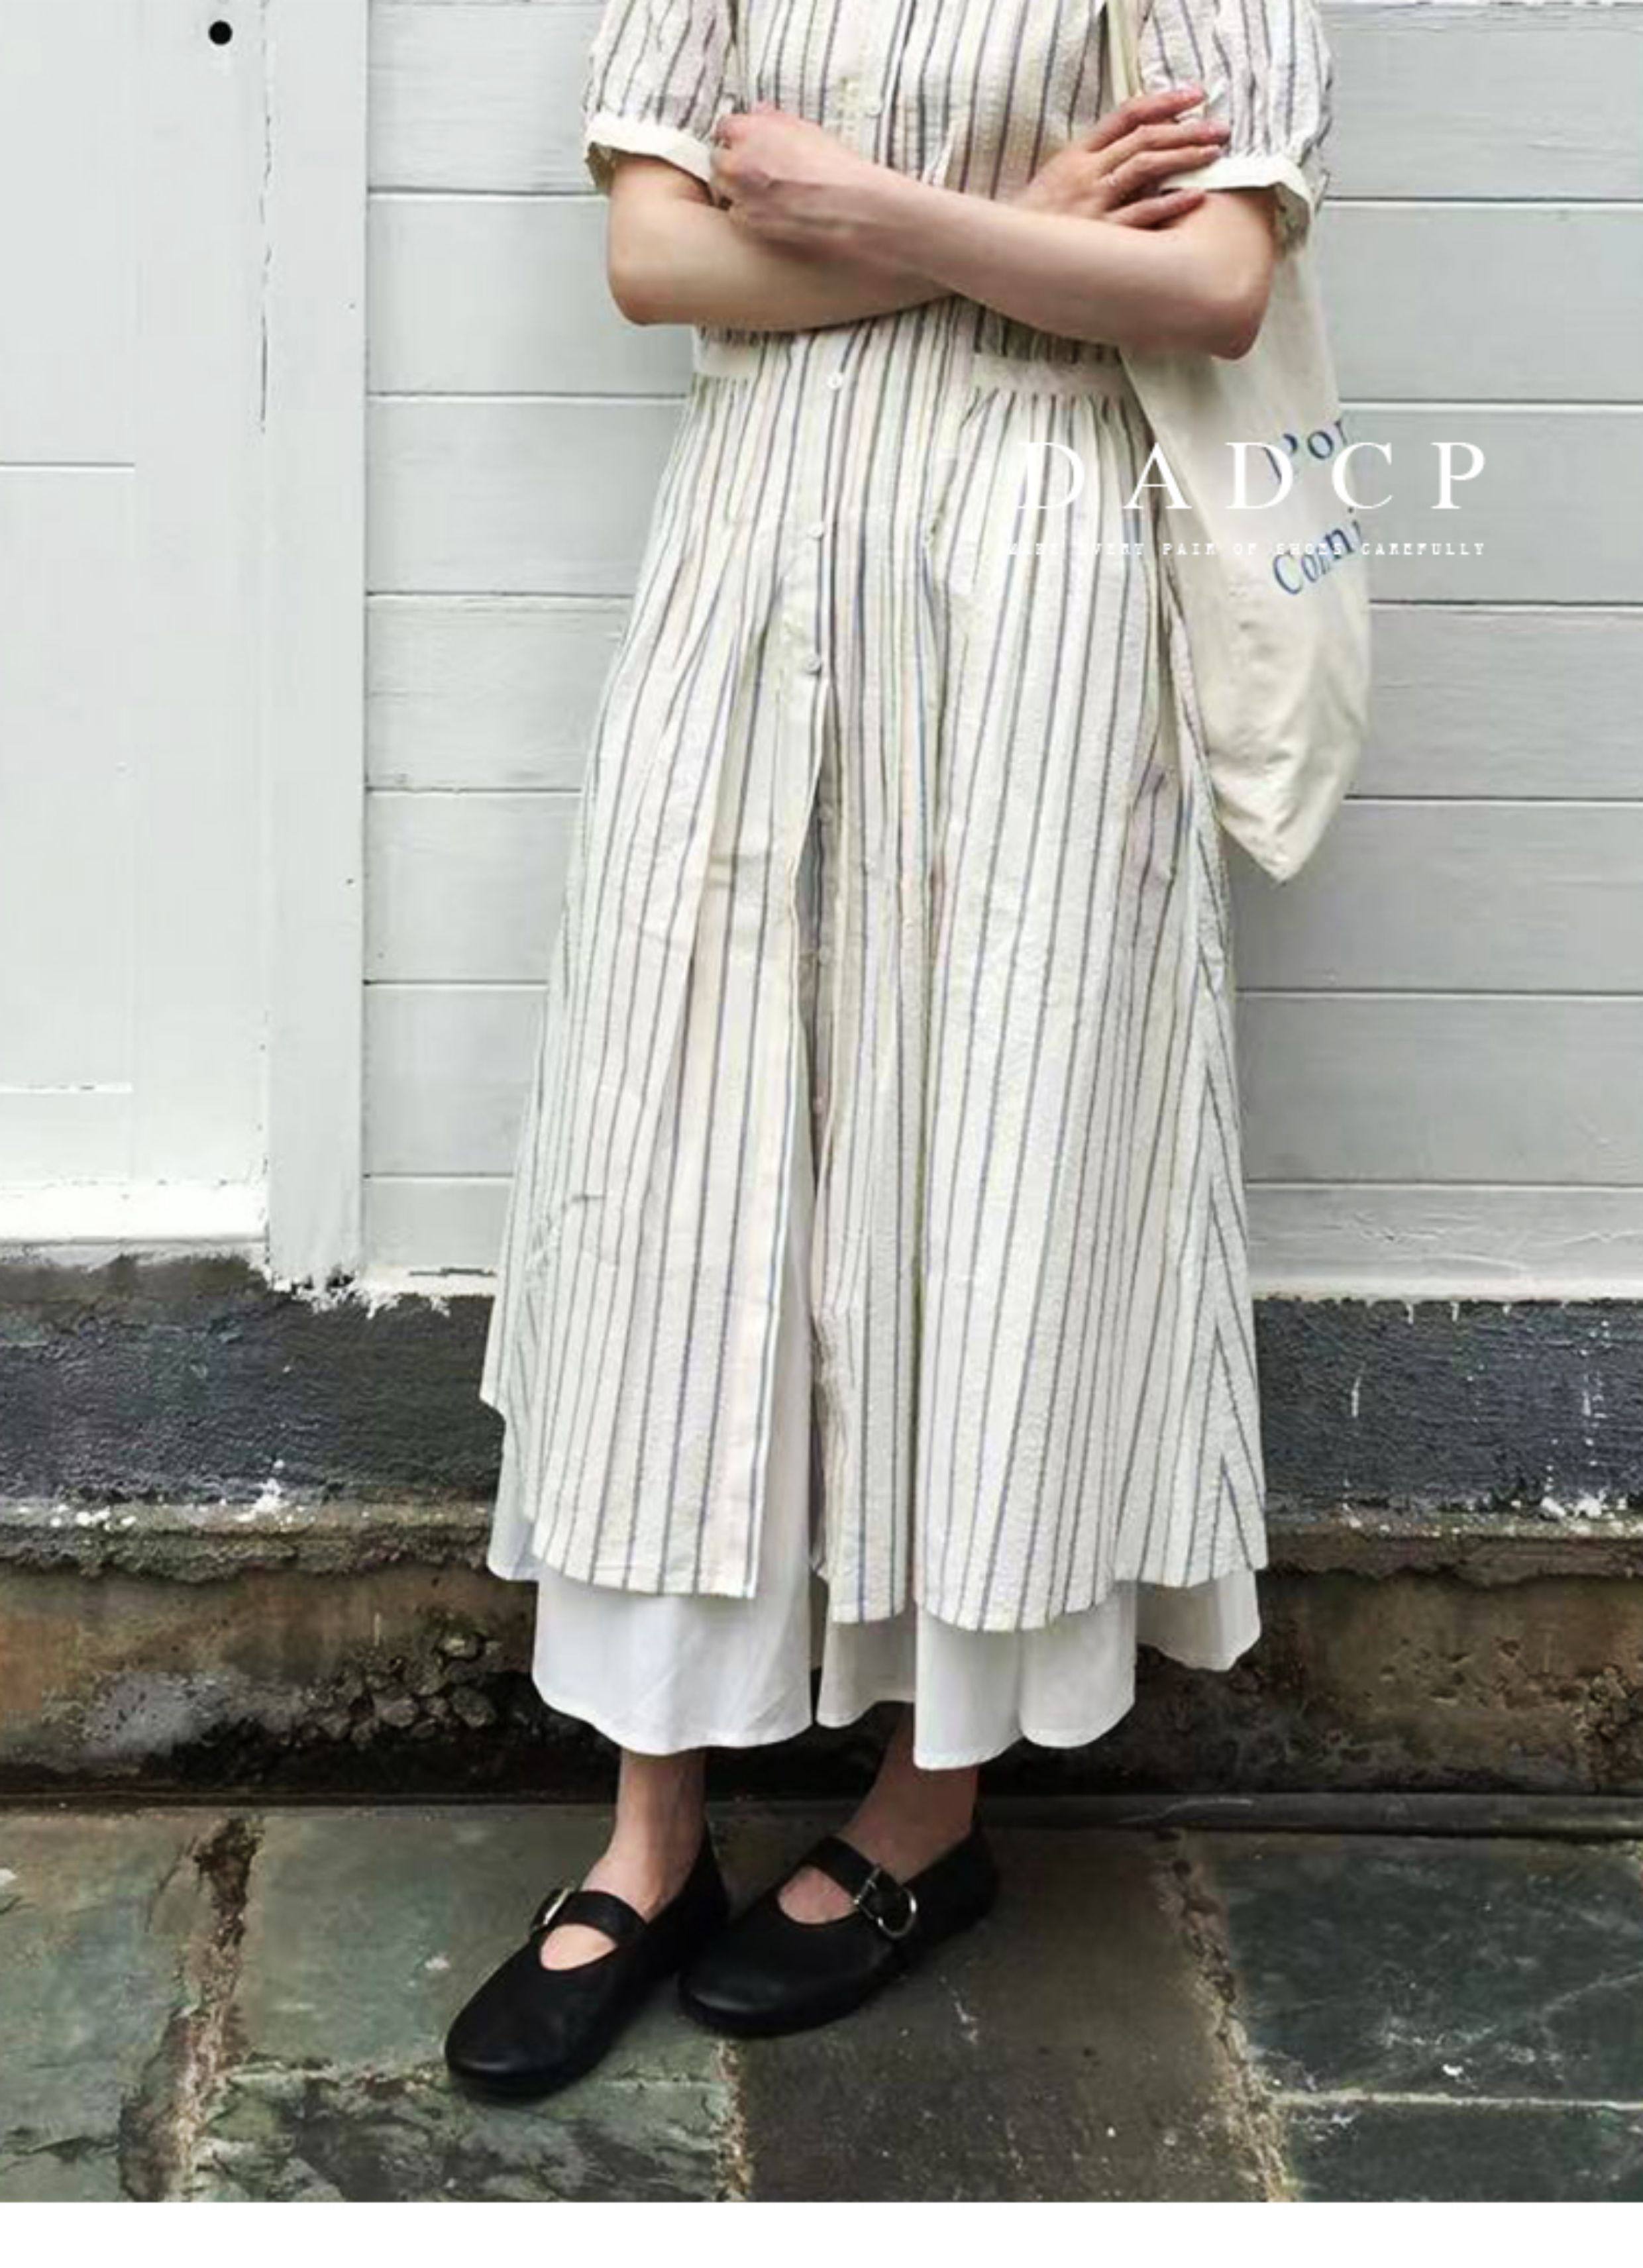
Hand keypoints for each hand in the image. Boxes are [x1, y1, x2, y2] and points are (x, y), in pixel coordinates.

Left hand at [709, 104, 892, 257]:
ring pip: (724, 190)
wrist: (851, 210)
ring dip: (737, 190)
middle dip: (733, 163)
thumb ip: (775, 121)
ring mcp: (740, 196)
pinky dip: (748, 214)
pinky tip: (770, 213)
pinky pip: (737, 216)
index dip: (737, 136)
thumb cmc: (835, 169)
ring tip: (764, 193)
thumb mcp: (808, 131)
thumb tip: (759, 111)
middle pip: (718, 159)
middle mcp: (738, 162)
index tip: (746, 143)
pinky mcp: (748, 224)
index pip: (724, 127)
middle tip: (756, 170)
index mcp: (751, 131)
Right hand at [1013, 86, 1229, 226]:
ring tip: (1214, 153)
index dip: (1164, 102)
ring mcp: (1092, 203)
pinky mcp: (1098, 237)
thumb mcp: (1061, 180)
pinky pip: (1140, 216)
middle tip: (1220, 128)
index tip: (1195, 96)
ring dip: (1184, 157)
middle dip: (1186, 130)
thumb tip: (1145, 150)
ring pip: (1145, 167)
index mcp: (1077, 155)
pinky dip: (1170, 204)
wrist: (1005, 260)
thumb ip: (1097, 162)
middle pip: (1143, 137)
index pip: (1126, 115)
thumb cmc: (1038, 224)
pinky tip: (1195, 196)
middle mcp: (1086, 173)